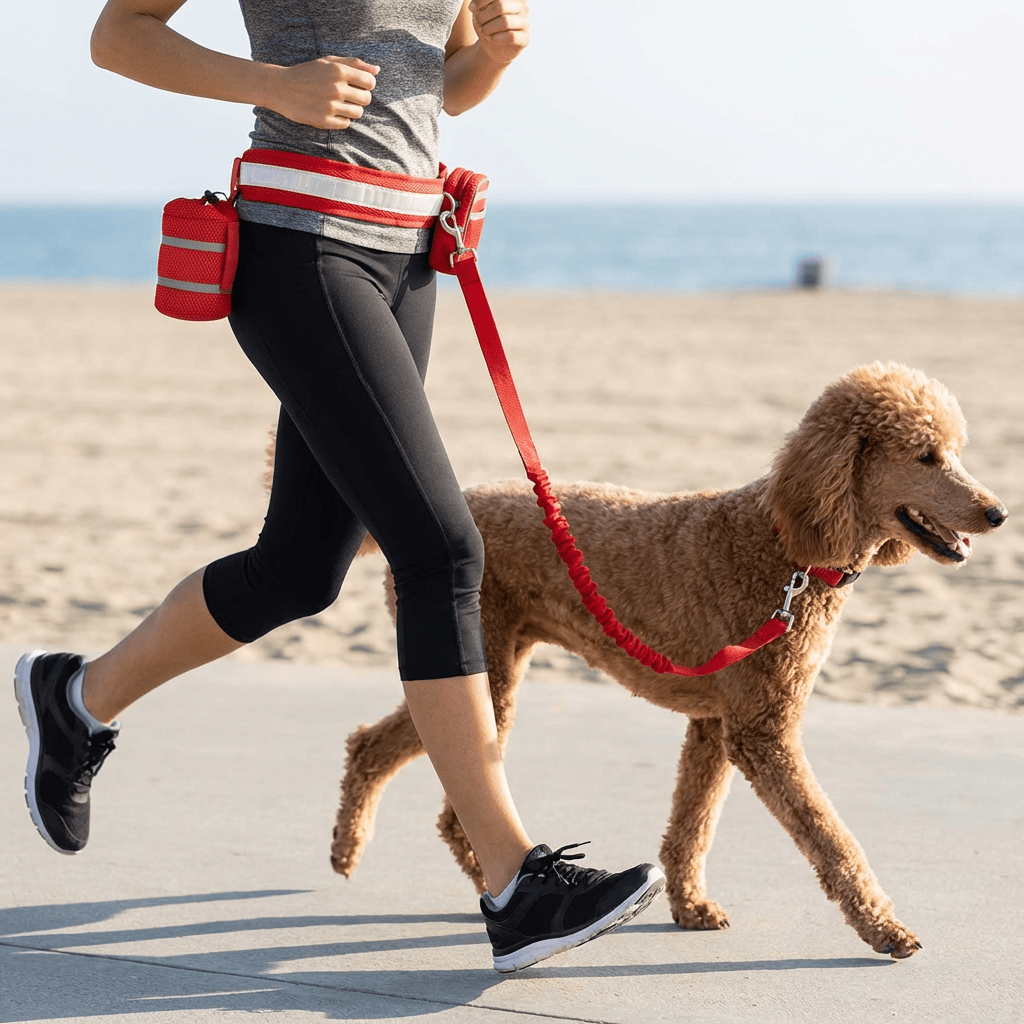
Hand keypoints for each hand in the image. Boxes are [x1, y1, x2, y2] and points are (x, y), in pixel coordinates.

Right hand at [263, 56, 377, 128]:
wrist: (281, 88)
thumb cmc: (307, 73)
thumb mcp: (328, 62)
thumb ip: (353, 64)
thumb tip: (377, 70)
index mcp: (338, 71)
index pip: (370, 82)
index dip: (367, 85)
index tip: (358, 86)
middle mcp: (336, 88)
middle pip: (366, 99)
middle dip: (360, 98)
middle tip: (348, 96)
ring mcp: (330, 106)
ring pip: (358, 113)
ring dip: (352, 109)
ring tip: (339, 104)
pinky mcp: (324, 120)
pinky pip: (346, 123)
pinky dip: (341, 119)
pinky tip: (331, 112)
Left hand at [469, 0, 529, 65]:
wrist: (494, 47)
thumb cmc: (487, 23)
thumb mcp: (480, 10)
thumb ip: (479, 3)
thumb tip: (472, 6)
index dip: (481, 1)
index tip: (471, 9)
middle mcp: (523, 6)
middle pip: (500, 6)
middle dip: (484, 15)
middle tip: (478, 23)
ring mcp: (526, 22)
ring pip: (505, 22)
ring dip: (489, 28)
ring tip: (484, 32)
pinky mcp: (525, 39)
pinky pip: (511, 36)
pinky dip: (497, 38)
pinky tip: (492, 39)